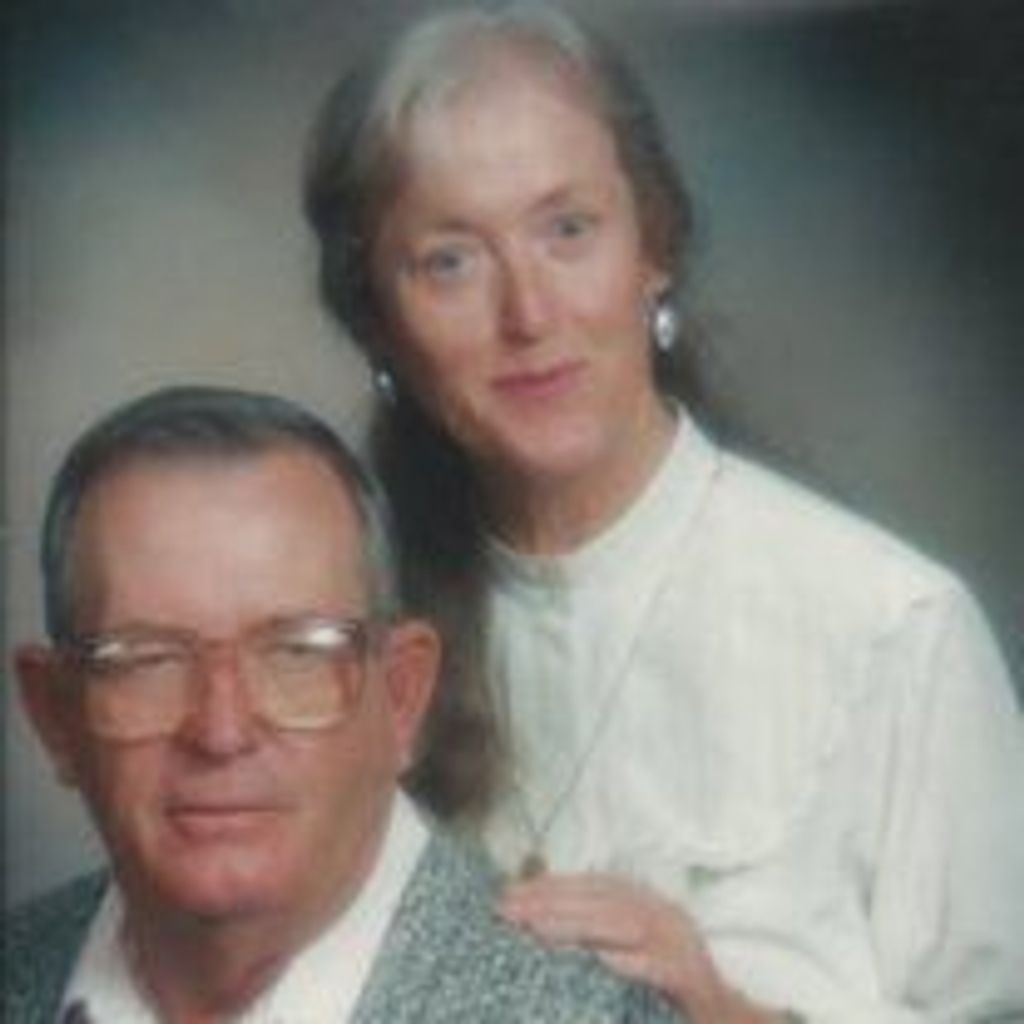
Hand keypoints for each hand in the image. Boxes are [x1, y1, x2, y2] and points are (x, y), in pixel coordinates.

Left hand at [499, 872, 783, 1022]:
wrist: (725, 1022)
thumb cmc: (665, 989)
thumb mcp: (625, 950)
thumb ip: (594, 932)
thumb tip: (533, 923)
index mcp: (646, 903)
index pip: (592, 884)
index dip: (548, 885)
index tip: (506, 894)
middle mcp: (664, 914)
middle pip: (602, 900)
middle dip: (552, 902)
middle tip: (507, 911)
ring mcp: (681, 944)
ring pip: (625, 925)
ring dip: (579, 925)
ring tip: (537, 931)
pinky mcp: (693, 979)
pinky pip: (658, 967)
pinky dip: (630, 963)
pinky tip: (600, 964)